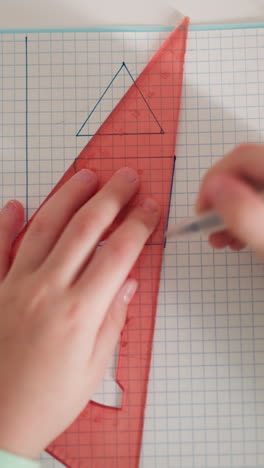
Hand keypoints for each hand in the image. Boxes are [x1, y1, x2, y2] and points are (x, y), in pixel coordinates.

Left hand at [0, 167, 159, 458]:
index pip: (118, 254)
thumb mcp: (94, 366)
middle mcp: (47, 290)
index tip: (150, 208)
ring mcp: (15, 286)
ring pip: (44, 228)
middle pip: (85, 229)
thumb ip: (113, 318)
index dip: (138, 226)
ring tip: (86, 177)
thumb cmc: (50, 399)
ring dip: (67, 198)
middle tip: (126, 178)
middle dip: (110, 198)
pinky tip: (17, 203)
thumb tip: (127, 281)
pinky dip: (7, 223)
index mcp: (79, 312)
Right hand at [196, 143, 263, 253]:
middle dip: (222, 202)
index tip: (201, 212)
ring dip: (232, 213)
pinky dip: (249, 215)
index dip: (214, 182)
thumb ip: (245, 212)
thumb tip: (214, 187)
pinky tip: (242, 238)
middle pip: (246, 172)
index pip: (242, 158)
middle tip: (210, 230)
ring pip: (253, 187)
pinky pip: (261, 197)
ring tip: (223, 241)